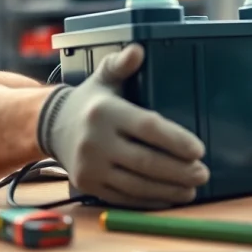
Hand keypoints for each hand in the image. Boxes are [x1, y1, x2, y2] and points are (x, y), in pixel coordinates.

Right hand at [39, 43, 209, 208]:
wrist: (49, 126)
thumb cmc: (89, 102)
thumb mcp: (103, 77)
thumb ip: (121, 64)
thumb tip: (137, 50)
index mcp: (106, 112)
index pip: (147, 128)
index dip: (176, 140)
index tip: (199, 150)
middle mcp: (96, 141)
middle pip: (145, 161)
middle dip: (178, 171)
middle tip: (203, 173)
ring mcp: (90, 166)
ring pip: (136, 184)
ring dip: (168, 189)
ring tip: (192, 189)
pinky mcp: (88, 185)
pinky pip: (123, 198)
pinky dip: (149, 200)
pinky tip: (169, 197)